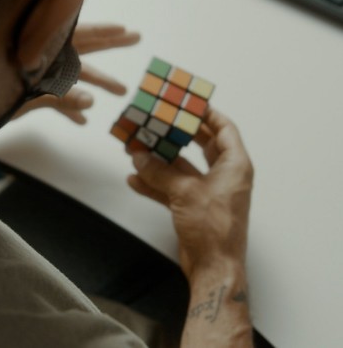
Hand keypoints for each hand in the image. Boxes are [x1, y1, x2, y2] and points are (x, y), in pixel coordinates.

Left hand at [16, 25, 139, 123]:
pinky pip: (57, 99)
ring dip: (97, 84)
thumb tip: (91, 103)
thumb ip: (59, 98)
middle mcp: (44, 59)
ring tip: (122, 92)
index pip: (80, 35)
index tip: (124, 29)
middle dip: (110, 45)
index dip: (104, 32)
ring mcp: (39, 76)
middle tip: (136, 37)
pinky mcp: (31, 95)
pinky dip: (70, 108)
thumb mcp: (26, 96)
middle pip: (83, 49)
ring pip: (74, 76)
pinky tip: (83, 120)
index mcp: (43, 50)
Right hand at [127, 109, 253, 278]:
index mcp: (234, 166)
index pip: (224, 129)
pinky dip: (155, 184)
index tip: (190, 102)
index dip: (208, 114)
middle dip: (178, 135)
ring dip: (161, 160)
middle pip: (201, 146)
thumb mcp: (184, 192)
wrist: (213, 267)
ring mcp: (208, 192)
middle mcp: (224, 176)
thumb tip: (140, 157)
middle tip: (160, 121)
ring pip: (182, 168)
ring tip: (138, 148)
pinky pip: (172, 188)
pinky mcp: (193, 208)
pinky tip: (135, 179)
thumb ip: (159, 172)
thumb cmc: (214, 229)